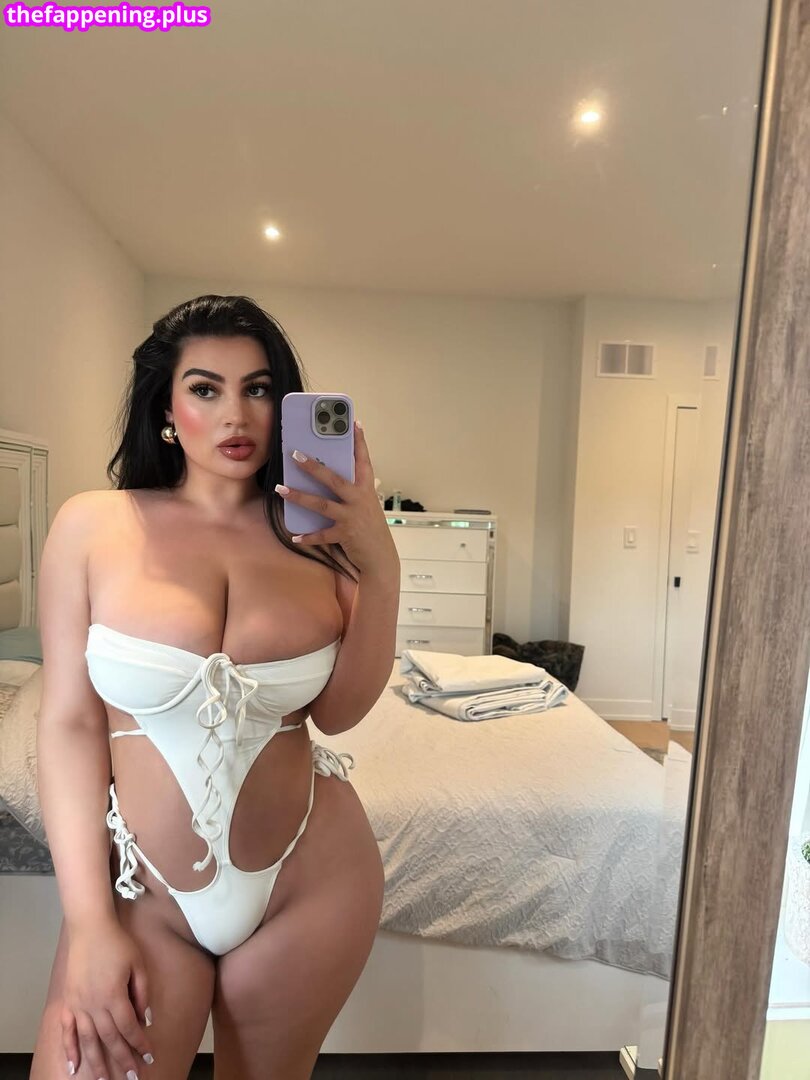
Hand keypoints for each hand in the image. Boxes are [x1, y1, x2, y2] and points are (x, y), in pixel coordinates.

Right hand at [62, 921, 154, 1077]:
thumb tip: (147, 1020)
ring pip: (88, 1041)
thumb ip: (143, 993)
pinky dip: (70, 1050)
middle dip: (122, 1060)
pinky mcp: (68, 1002)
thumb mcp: (138, 964)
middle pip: (110, 1039)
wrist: (90, 928)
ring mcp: (79, 1005)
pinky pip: (67, 1031)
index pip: (129, 1028)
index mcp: (114, 996)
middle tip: (131, 1077)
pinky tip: (74, 1067)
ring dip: (97, 1063)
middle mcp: (95, 1005)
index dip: (139, 1044)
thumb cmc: (117, 943)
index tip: (148, 1058)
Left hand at [277, 420, 398, 577]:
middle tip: (295, 454)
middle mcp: (359, 499)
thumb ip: (351, 489)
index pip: (363, 460)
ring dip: (300, 496)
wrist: (380, 556)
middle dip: (313, 467)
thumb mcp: (365, 504)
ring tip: (281, 489)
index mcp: (366, 488)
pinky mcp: (345, 535)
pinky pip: (321, 534)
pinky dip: (307, 536)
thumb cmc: (369, 526)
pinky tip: (294, 535)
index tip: (354, 423)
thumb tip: (326, 474)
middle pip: (334, 479)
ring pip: (322, 504)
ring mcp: (352, 517)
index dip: (359, 441)